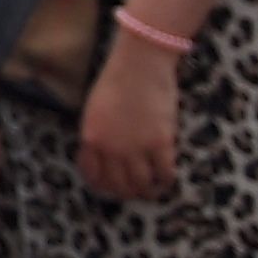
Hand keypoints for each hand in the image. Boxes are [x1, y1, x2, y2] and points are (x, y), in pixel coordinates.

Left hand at [76, 39, 178, 203]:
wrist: (139, 65)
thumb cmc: (115, 81)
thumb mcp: (94, 110)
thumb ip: (97, 134)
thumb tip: (104, 155)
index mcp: (91, 137)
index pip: (93, 174)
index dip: (102, 186)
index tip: (111, 188)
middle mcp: (110, 148)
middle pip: (118, 184)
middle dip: (126, 192)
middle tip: (134, 192)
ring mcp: (135, 147)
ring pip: (141, 184)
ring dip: (146, 191)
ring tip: (151, 190)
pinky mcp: (160, 143)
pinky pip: (164, 173)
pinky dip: (165, 180)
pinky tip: (166, 178)